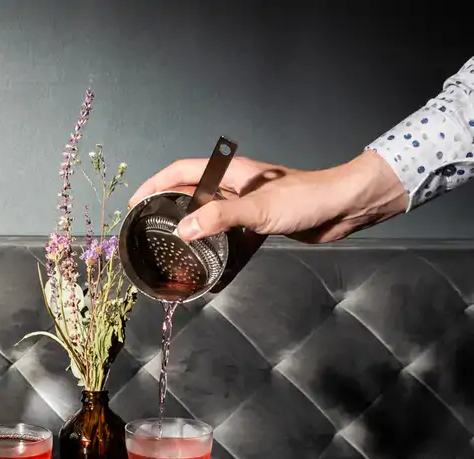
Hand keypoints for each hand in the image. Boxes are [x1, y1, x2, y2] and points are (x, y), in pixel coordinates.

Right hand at [129, 151, 408, 243]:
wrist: (344, 207)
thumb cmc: (304, 199)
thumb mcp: (257, 209)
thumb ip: (219, 218)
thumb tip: (182, 230)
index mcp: (230, 173)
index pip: (181, 171)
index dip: (155, 184)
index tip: (136, 203)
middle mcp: (235, 186)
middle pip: (191, 192)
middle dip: (168, 206)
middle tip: (148, 227)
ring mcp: (247, 205)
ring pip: (209, 214)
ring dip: (191, 227)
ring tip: (172, 246)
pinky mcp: (259, 223)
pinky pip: (229, 233)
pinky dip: (217, 245)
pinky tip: (210, 263)